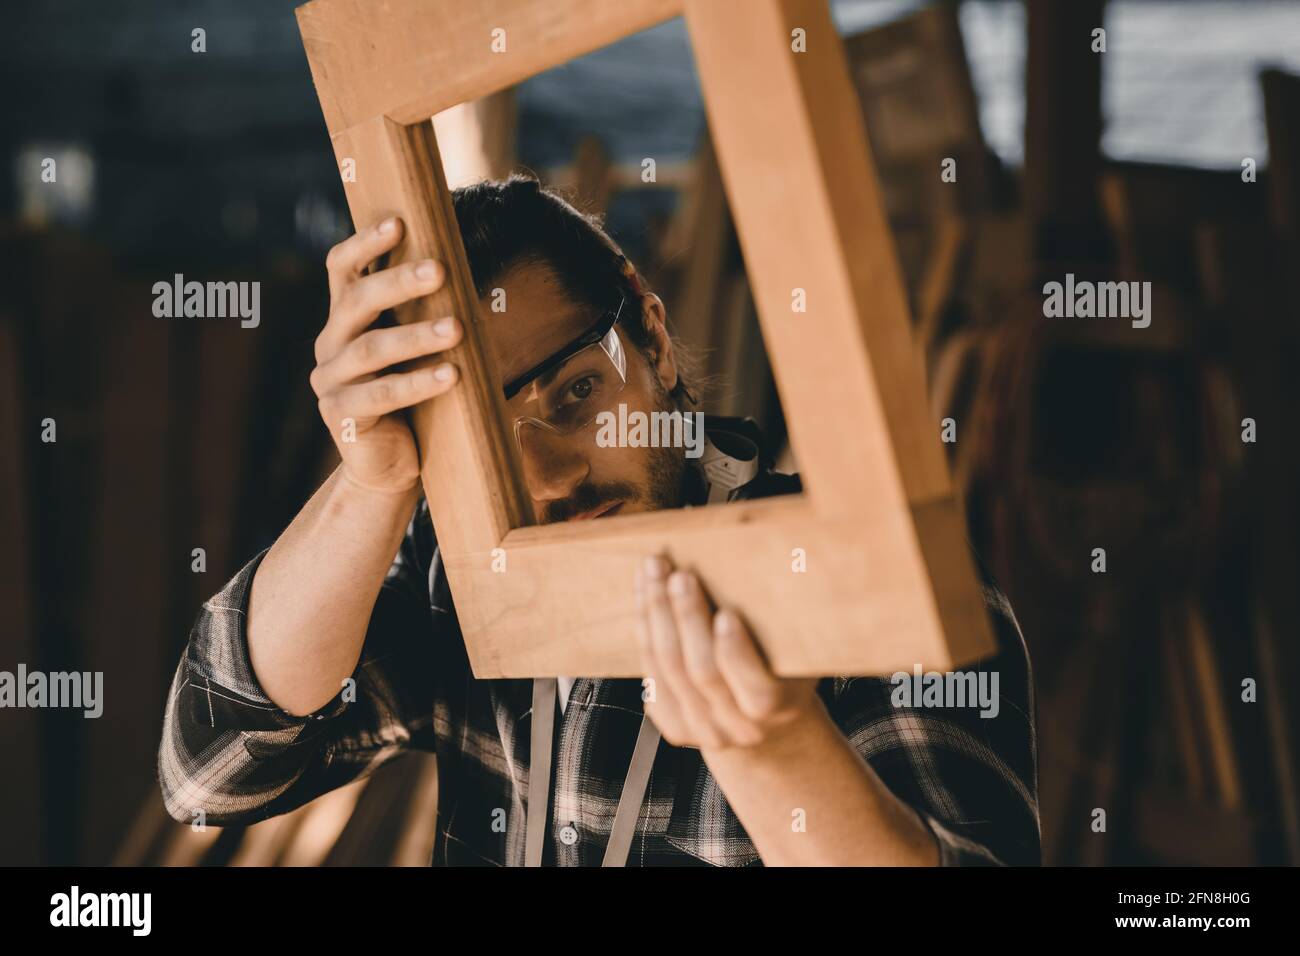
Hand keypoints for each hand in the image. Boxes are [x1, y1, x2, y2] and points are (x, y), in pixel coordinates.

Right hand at [311, 217, 462, 493]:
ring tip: (457, 328)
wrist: (393, 465)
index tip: (398, 221)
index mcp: (345, 319)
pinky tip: (452, 374)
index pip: (342, 269)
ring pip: (371, 350)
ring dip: (417, 335)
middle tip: (440, 270)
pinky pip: (382, 395)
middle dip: (398, 282)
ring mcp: (330, 381)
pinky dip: (418, 382)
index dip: (365, 243)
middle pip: (357, 302)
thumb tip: (466, 267)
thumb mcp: (416, 350)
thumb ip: (424, 314)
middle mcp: (330, 344)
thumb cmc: (415, 398)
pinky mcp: (341, 416)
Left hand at [634, 555, 820, 751]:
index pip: (758, 691)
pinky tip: (643, 595)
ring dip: (657, 614)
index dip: (737, 653)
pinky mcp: (674, 725)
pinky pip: (651, 675)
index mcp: (779, 708)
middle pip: (702, 671)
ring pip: (669, 669)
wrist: (766, 724)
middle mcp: (738, 726)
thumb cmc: (787, 673)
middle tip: (680, 576)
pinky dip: (644, 630)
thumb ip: (790, 623)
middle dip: (688, 618)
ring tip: (654, 573)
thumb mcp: (800, 652)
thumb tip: (789, 563)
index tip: (727, 614)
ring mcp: (703, 729)